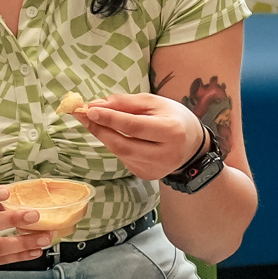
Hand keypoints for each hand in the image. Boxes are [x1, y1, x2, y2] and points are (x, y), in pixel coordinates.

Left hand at [72, 93, 206, 182]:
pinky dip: (117, 146)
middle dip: (101, 130)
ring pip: (122, 153)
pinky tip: (118, 137)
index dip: (110, 118)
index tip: (90, 110)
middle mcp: (165, 154)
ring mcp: (157, 168)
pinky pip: (125, 159)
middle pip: (124, 144)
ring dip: (105, 137)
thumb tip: (97, 105)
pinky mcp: (148, 175)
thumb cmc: (173, 118)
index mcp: (172, 131)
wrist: (192, 144)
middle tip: (85, 116)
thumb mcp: (155, 103)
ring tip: (96, 123)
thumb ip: (126, 103)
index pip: (134, 126)